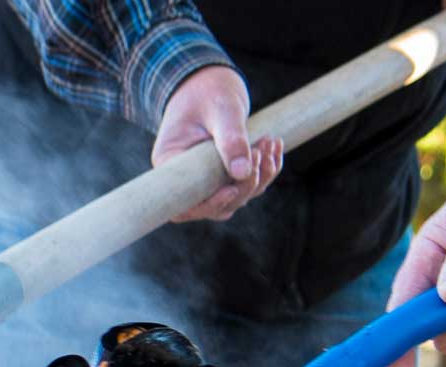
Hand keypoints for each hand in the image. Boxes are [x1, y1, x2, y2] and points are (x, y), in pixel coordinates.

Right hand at [153, 66, 282, 223]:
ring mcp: (207, 179)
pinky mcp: (226, 174)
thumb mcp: (220, 109)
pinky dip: (266, 171)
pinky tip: (274, 146)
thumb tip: (242, 173)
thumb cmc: (208, 90)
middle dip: (244, 186)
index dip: (207, 205)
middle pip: (215, 205)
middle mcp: (187, 178)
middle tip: (261, 151)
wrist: (211, 81)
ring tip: (270, 143)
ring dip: (260, 178)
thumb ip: (231, 139)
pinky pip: (247, 185)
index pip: (184, 202)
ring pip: (236, 198)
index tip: (230, 191)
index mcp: (171, 164)